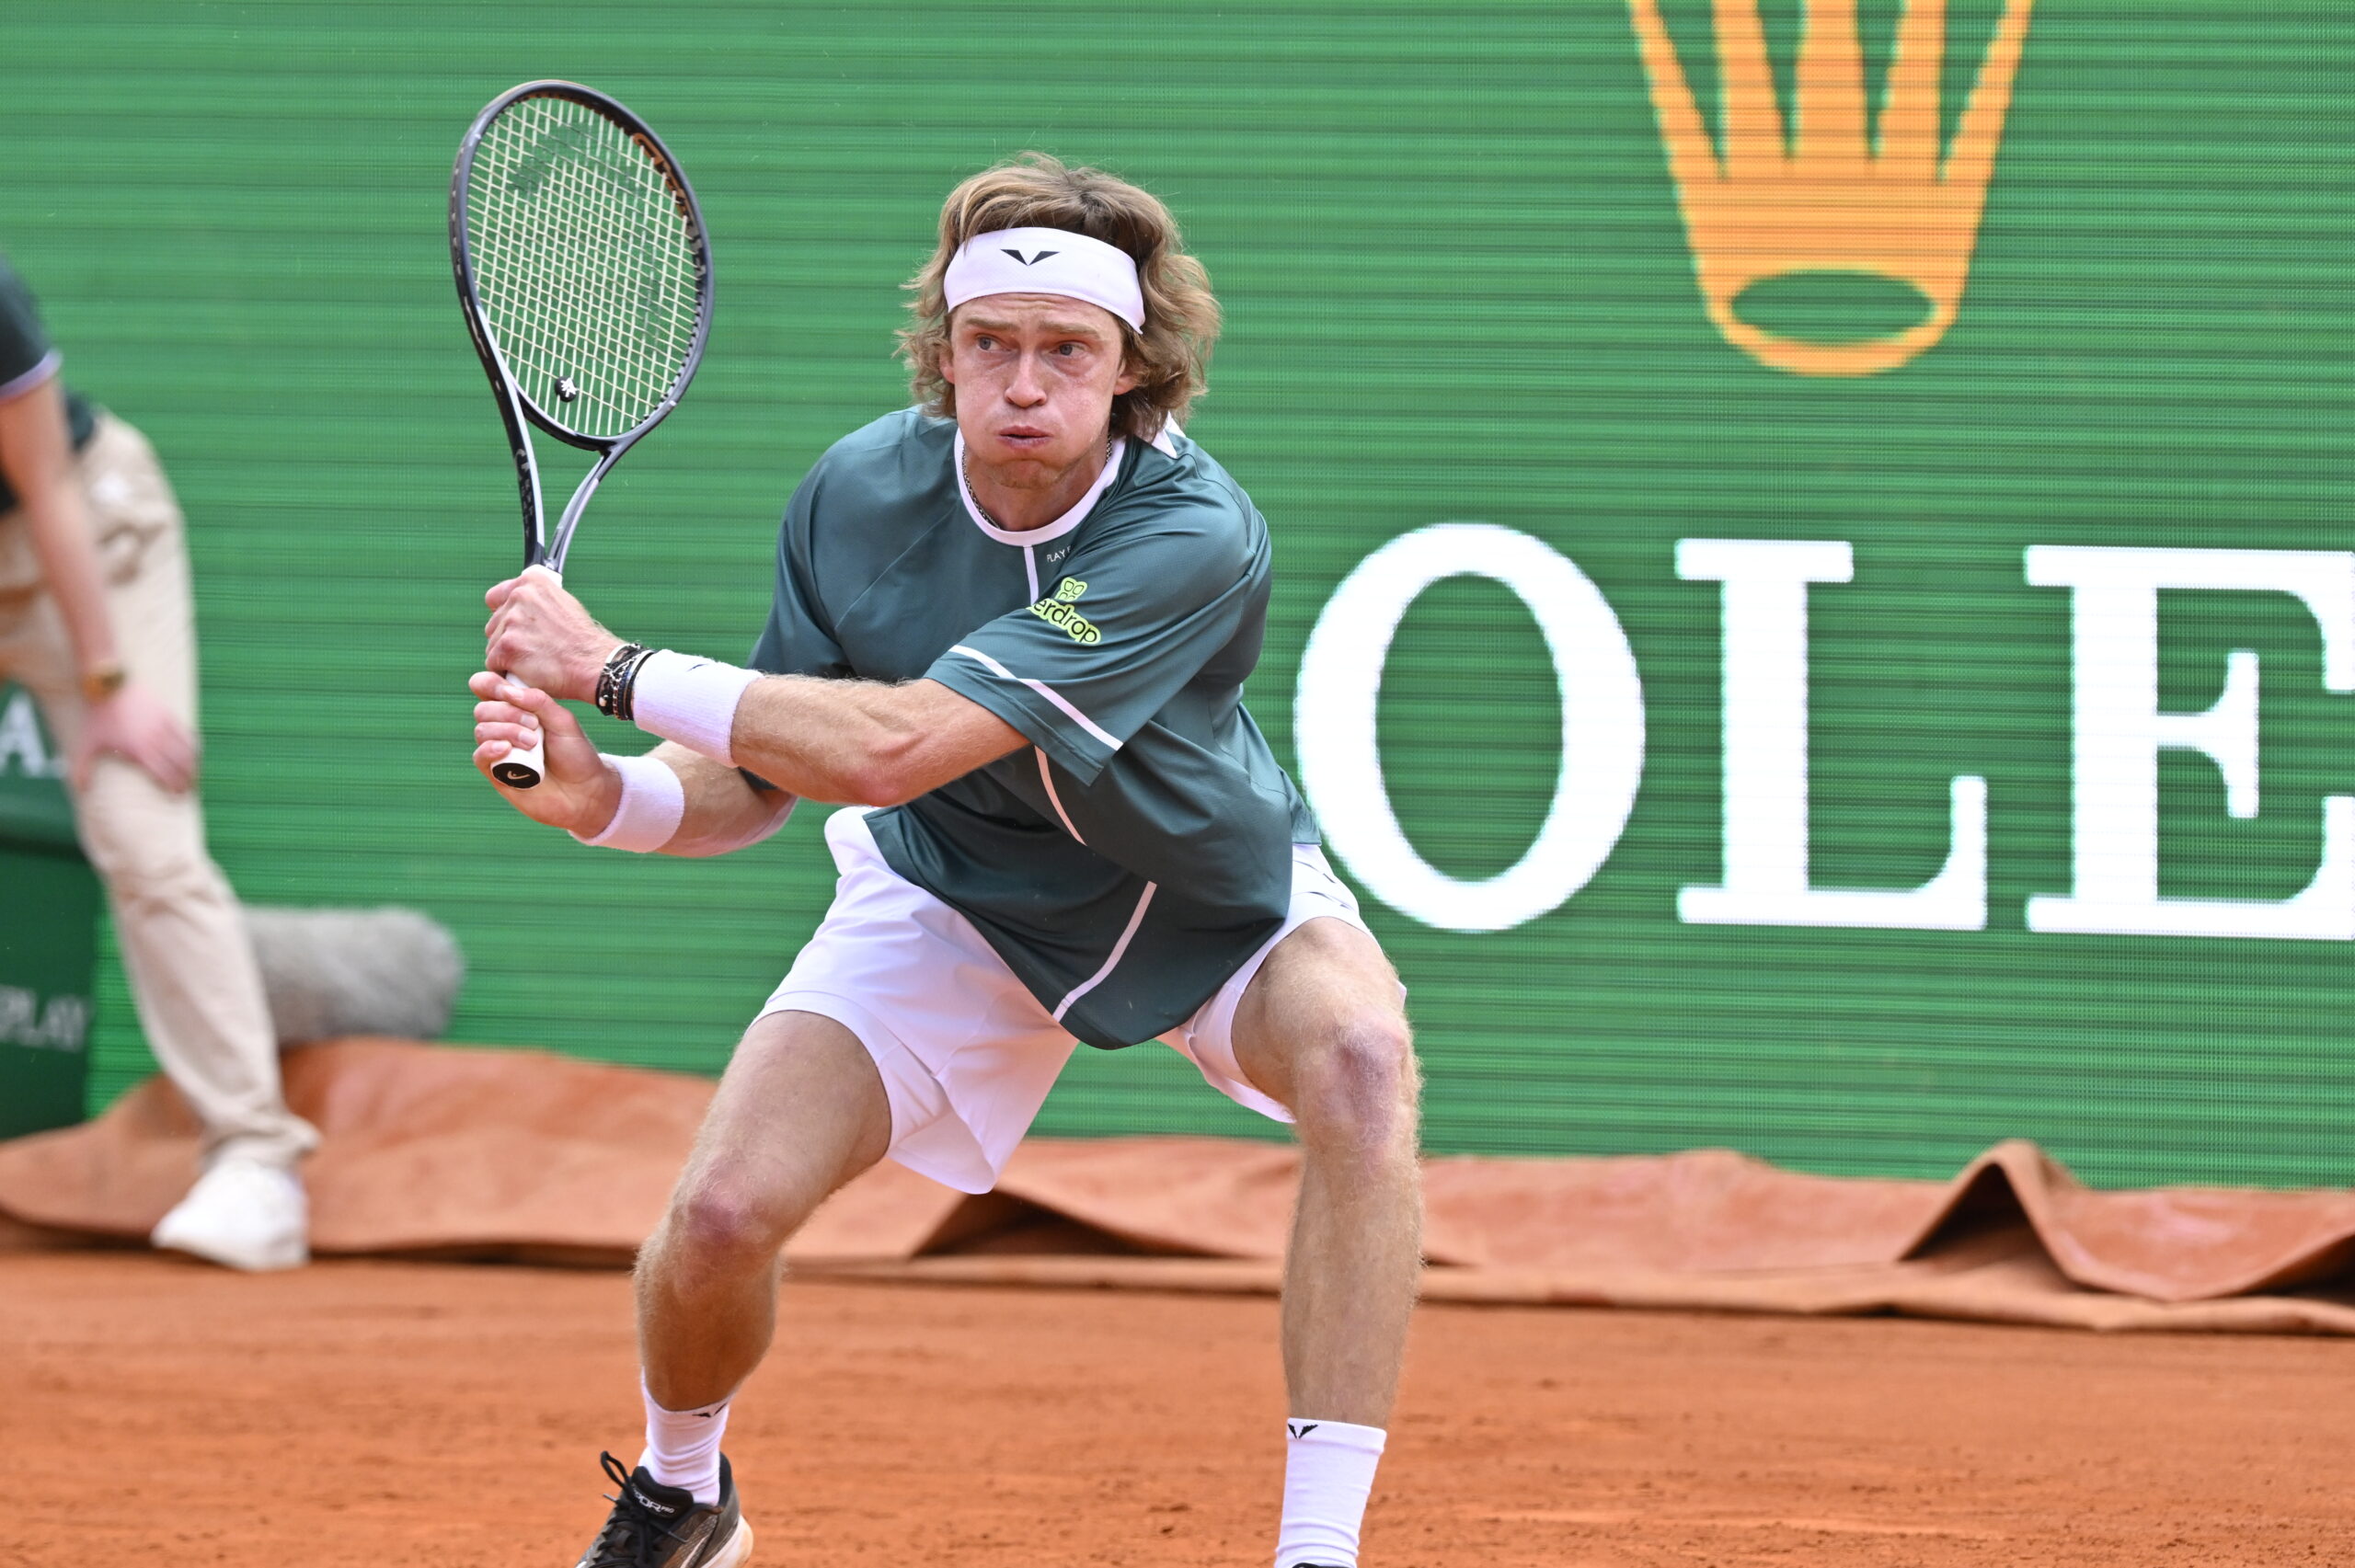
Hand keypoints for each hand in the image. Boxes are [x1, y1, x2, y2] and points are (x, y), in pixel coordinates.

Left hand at [73, 682, 197, 792]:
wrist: (108, 686)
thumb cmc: (97, 716)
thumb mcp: (86, 743)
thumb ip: (82, 768)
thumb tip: (82, 789)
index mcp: (138, 750)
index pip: (164, 773)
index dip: (174, 786)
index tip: (178, 795)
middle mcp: (155, 740)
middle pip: (179, 764)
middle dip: (188, 779)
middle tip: (190, 788)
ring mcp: (163, 726)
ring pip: (186, 749)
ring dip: (193, 764)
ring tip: (195, 773)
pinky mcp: (167, 714)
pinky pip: (186, 733)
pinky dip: (193, 744)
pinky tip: (195, 752)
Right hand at [470, 671, 621, 833]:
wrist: (585, 792)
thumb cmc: (575, 754)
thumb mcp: (564, 722)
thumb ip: (539, 702)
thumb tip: (509, 690)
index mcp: (520, 710)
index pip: (490, 689)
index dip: (491, 684)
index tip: (507, 690)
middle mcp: (505, 728)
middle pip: (483, 709)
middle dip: (507, 712)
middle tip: (534, 724)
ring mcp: (499, 750)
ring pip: (481, 730)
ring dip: (505, 731)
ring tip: (532, 743)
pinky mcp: (496, 774)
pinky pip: (479, 757)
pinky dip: (489, 749)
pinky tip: (505, 749)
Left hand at [483, 567, 617, 701]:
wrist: (594, 664)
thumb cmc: (582, 640)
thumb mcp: (563, 604)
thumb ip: (537, 600)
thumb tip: (519, 604)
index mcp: (531, 582)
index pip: (496, 597)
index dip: (503, 615)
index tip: (513, 627)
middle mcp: (519, 596)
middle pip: (494, 625)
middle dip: (507, 639)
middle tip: (533, 650)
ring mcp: (511, 622)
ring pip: (493, 645)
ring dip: (508, 658)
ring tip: (534, 662)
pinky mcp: (506, 648)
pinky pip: (494, 664)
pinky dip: (507, 672)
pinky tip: (528, 672)